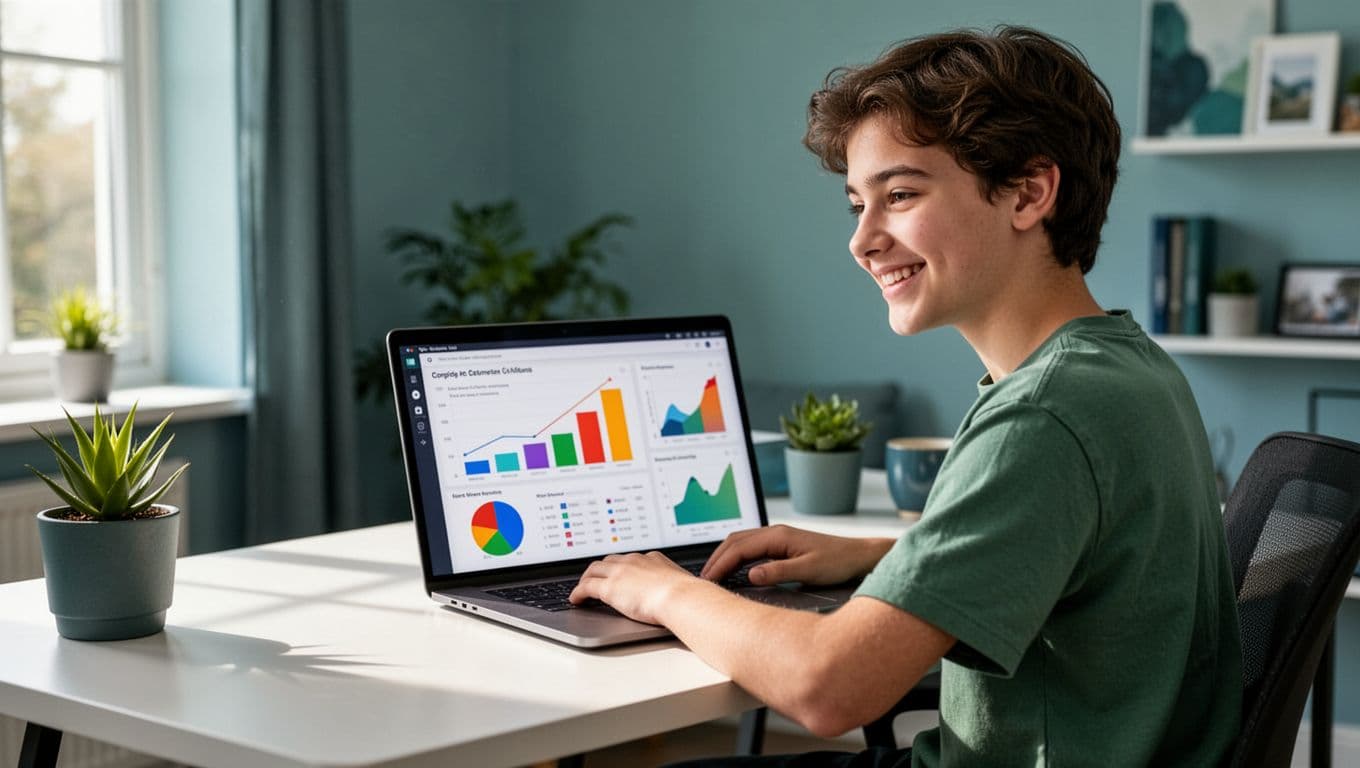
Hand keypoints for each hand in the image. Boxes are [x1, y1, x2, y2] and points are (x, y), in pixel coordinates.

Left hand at [568, 551, 698, 625]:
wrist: (680, 597)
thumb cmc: (687, 595)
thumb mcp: (682, 584)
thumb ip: (676, 586)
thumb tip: (683, 593)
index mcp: (652, 559)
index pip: (631, 559)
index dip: (621, 567)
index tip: (619, 573)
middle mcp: (634, 561)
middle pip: (609, 560)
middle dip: (601, 568)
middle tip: (595, 578)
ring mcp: (620, 573)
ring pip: (594, 569)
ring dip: (587, 578)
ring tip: (582, 588)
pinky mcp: (609, 587)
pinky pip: (586, 586)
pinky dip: (578, 592)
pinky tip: (576, 599)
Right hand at [701, 525, 891, 586]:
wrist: (859, 556)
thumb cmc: (838, 562)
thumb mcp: (809, 570)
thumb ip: (779, 572)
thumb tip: (750, 574)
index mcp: (778, 536)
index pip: (739, 548)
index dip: (721, 564)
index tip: (708, 581)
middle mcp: (775, 533)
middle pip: (735, 541)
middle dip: (716, 559)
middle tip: (703, 580)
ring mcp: (778, 537)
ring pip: (741, 541)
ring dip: (725, 556)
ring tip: (713, 575)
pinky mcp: (782, 545)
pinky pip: (751, 547)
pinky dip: (736, 556)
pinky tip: (734, 569)